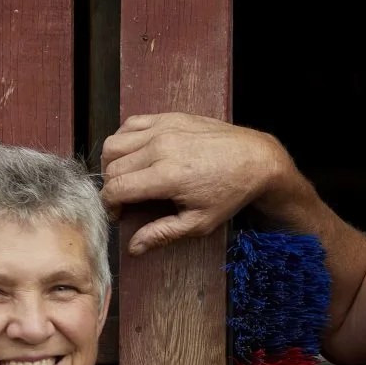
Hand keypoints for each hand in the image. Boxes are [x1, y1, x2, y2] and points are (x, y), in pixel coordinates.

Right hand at [101, 112, 288, 254]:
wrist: (255, 159)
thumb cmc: (230, 192)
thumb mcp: (200, 222)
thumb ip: (163, 233)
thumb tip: (133, 247)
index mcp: (166, 176)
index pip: (116, 188)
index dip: (109, 205)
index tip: (118, 214)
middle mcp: (161, 148)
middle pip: (112, 167)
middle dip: (111, 187)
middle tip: (125, 200)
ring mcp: (164, 128)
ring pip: (115, 143)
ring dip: (113, 162)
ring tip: (128, 177)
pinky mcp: (170, 117)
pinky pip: (130, 124)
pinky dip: (124, 139)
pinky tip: (136, 154)